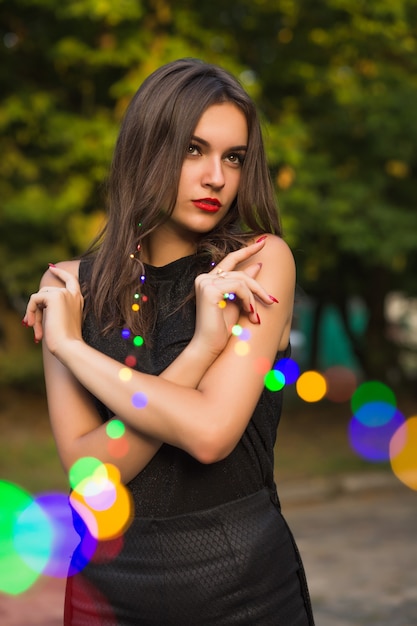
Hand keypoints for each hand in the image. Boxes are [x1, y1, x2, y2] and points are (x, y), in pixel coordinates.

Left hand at [23, 266, 83, 356]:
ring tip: (36, 331)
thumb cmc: (67, 340)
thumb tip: (38, 300)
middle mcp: (73, 294)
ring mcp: (64, 294)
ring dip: (33, 313)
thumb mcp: (62, 321)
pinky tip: (32, 325)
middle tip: (32, 325)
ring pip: (39, 296)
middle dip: (37, 308)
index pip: (70, 280)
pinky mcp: (54, 297)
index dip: (60, 273)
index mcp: (78, 300)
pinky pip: (34, 299)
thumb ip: (55, 309)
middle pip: (47, 292)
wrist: (69, 346)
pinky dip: (30, 312)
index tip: (51, 268)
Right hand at [192, 238, 277, 355]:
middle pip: (240, 272)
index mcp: (209, 279)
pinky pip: (239, 287)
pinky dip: (248, 300)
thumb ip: (245, 285)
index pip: (230, 259)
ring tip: (255, 315)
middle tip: (272, 301)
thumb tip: (257, 265)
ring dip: (254, 298)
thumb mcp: (238, 302)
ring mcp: (205, 282)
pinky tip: (249, 313)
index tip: (263, 241)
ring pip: (242, 280)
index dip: (247, 250)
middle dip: (259, 287)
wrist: (209, 346)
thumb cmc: (222, 328)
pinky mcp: (210, 289)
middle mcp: (204, 277)